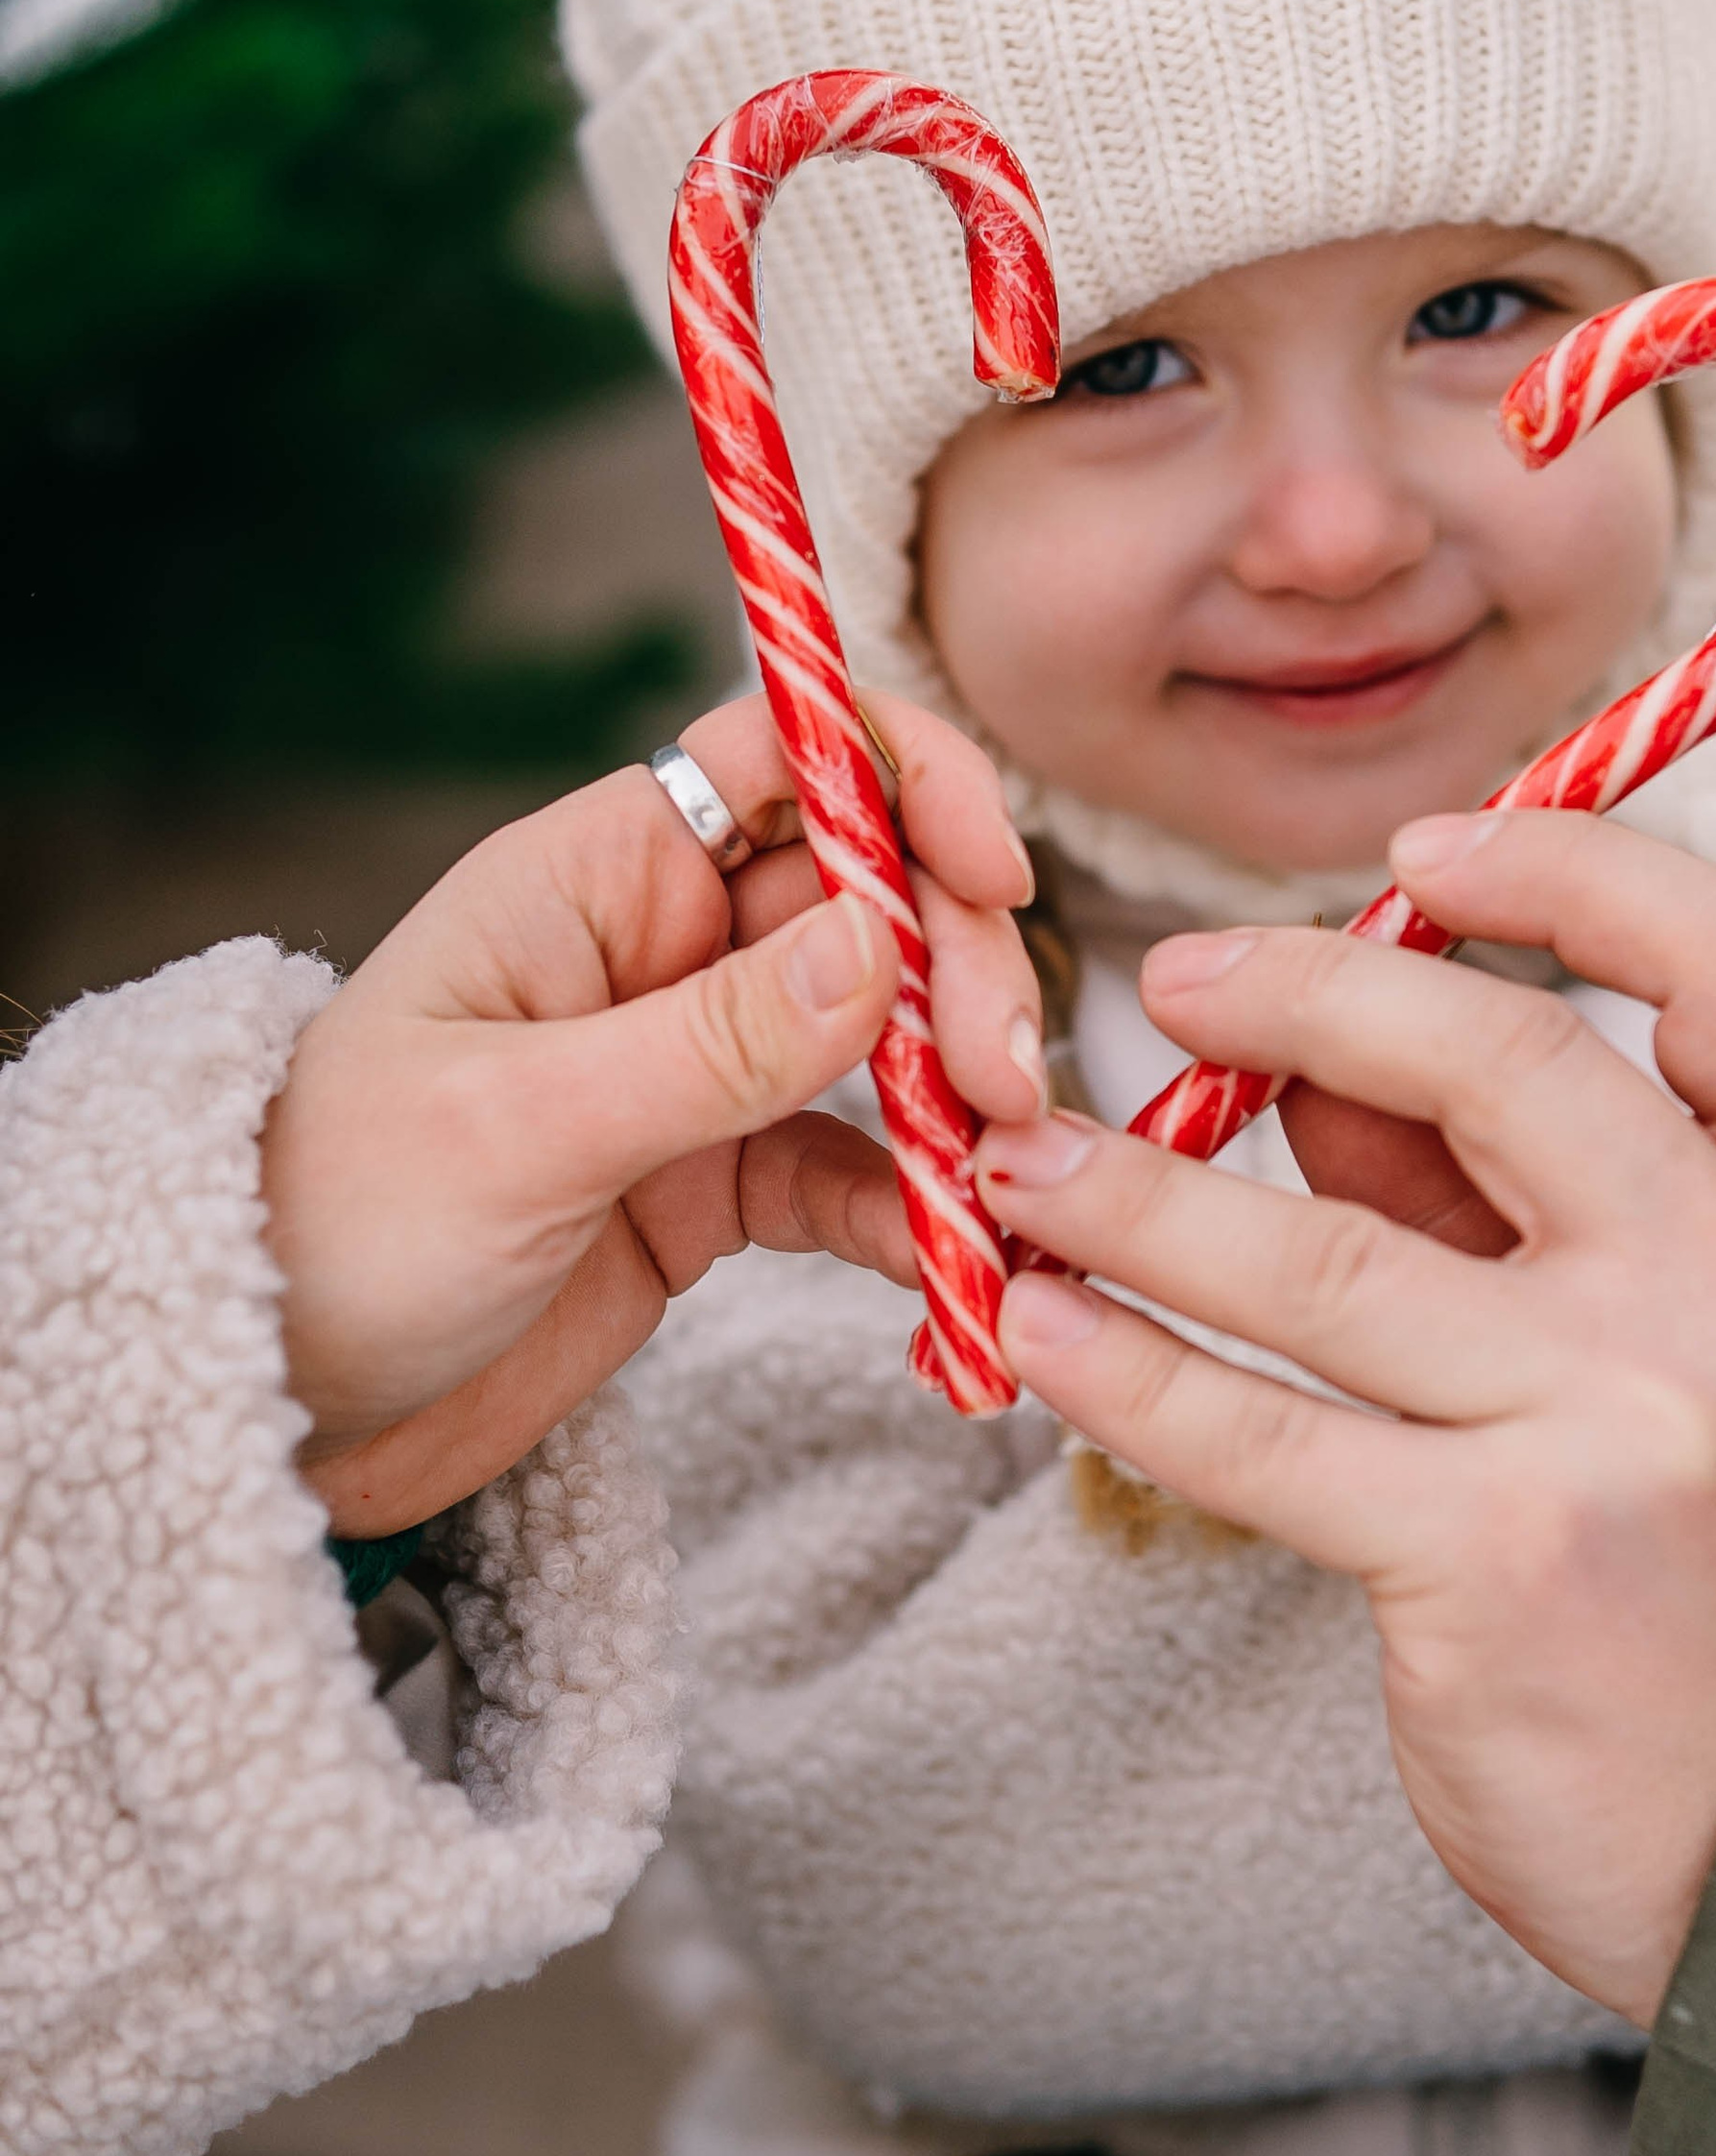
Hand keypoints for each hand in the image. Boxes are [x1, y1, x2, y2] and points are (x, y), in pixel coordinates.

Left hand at [267, 689, 1041, 1537]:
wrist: (263, 1405)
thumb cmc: (335, 1226)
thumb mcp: (517, 1130)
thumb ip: (707, 1044)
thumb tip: (882, 944)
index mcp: (595, 875)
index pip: (789, 751)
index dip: (907, 784)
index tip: (991, 877)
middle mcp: (661, 946)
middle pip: (872, 896)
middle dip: (960, 972)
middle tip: (1003, 1089)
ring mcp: (697, 1067)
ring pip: (886, 1032)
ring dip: (964, 1092)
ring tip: (1013, 1183)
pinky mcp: (715, 1185)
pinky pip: (855, 1171)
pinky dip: (923, 1212)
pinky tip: (965, 1272)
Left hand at [977, 809, 1715, 2029]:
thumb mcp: (1710, 1338)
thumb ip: (1522, 1194)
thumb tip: (1309, 1061)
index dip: (1570, 865)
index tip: (1419, 855)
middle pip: (1498, 1062)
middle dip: (1302, 992)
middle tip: (1168, 980)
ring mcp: (1622, 1428)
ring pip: (1327, 1257)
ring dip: (1143, 1193)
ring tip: (1022, 1167)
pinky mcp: (1497, 1566)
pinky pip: (1265, 1438)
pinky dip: (1127, 1373)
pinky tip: (1036, 1333)